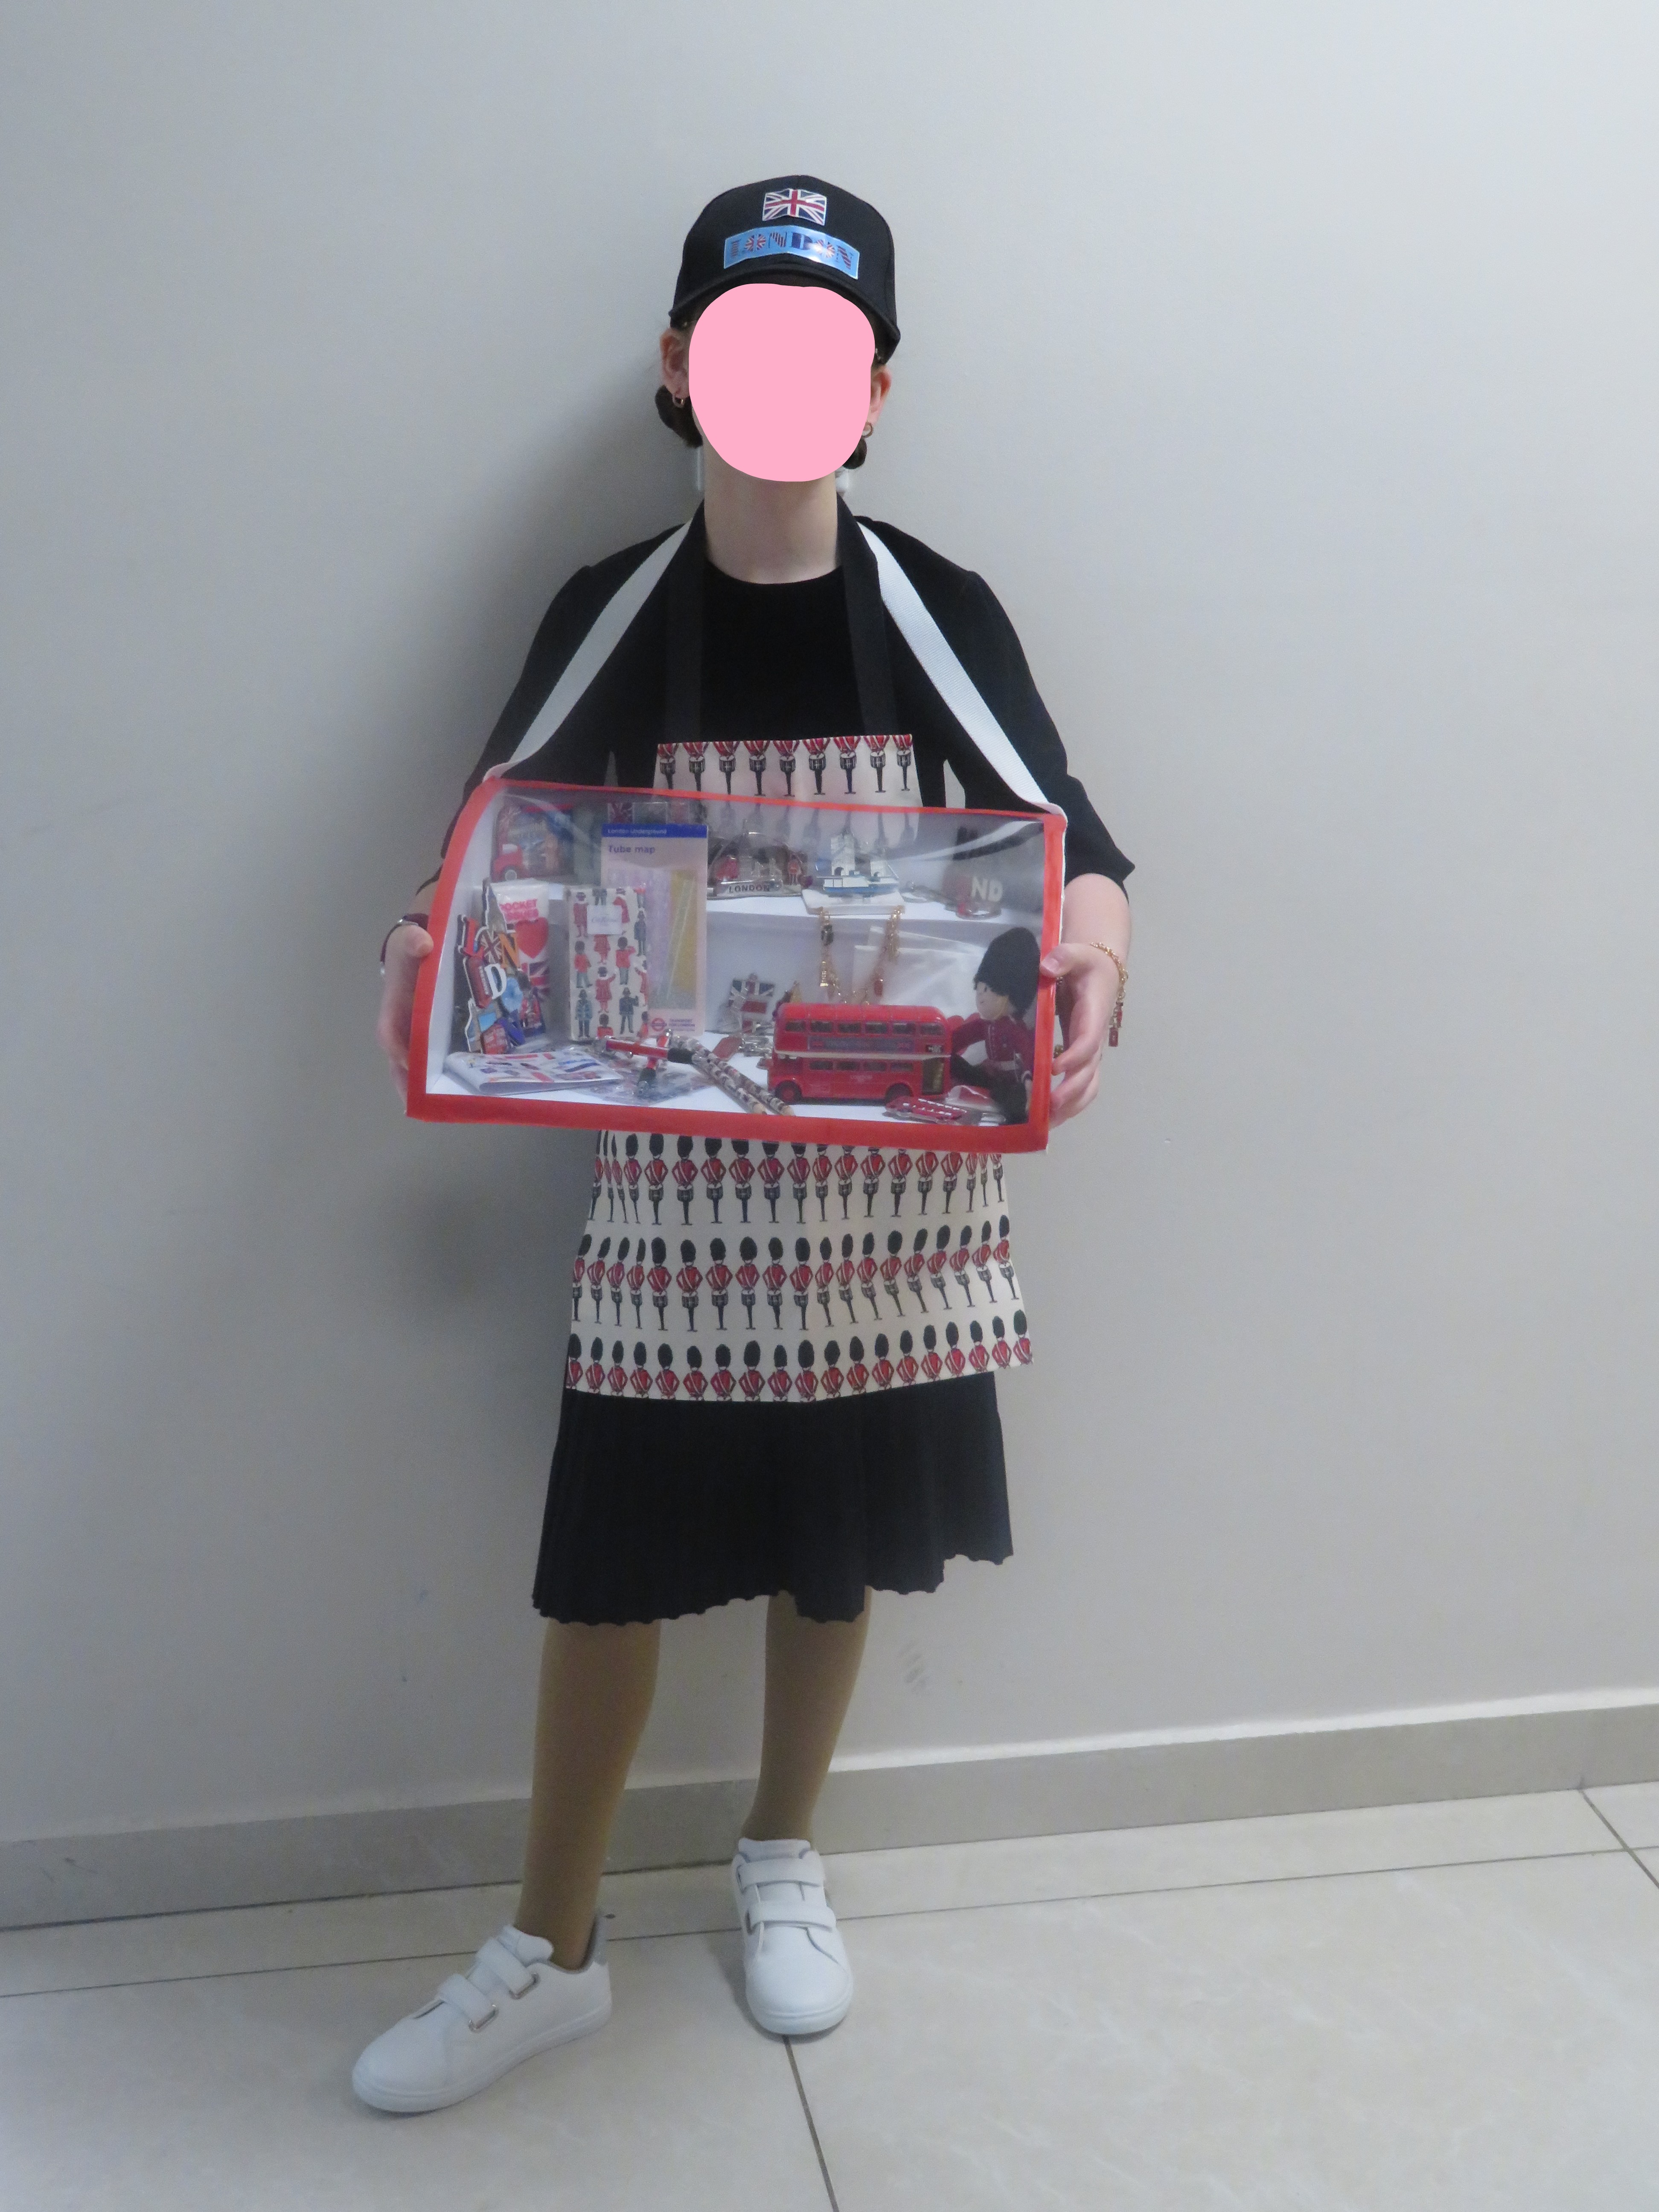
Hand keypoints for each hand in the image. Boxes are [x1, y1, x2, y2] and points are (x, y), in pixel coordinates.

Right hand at [375, 922, 433, 1102]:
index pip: (389, 1030)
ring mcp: (412, 1031)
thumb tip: (422, 944)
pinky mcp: (427, 1033)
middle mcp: (400, 1023)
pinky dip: (436, 1073)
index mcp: (394, 1004)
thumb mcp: (410, 939)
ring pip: (411, 1064)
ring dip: (421, 1085)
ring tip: (440, 1107)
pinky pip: (428, 1057)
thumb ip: (414, 941)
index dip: (397, 1047)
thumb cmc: (411, 946)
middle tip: (420, 1105)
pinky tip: (455, 1088)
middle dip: (406, 1082)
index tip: (409, 1062)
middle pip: (397, 1058)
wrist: (417, 945)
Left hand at [1040, 941, 1117, 1124]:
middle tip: (1047, 1108)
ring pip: (1088, 1087)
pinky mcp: (1082, 1058)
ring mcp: (1089, 1052)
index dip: (1074, 1057)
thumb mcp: (1077, 953)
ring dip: (1071, 1107)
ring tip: (1046, 1125)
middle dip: (1070, 1093)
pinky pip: (1082, 1086)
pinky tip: (1048, 1119)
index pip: (1088, 1042)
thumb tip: (1047, 966)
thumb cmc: (1088, 964)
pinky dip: (1069, 1105)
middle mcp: (1094, 1039)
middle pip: (1089, 1073)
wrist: (1101, 971)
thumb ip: (1065, 956)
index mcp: (1093, 1016)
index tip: (1053, 1068)